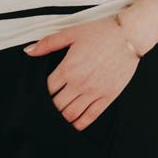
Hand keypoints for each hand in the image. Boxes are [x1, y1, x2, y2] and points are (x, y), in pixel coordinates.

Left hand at [24, 17, 139, 131]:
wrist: (128, 35)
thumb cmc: (101, 32)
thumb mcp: (71, 33)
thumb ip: (48, 43)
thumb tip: (29, 51)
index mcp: (68, 68)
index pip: (47, 89)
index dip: (40, 94)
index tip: (37, 96)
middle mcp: (80, 83)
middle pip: (57, 105)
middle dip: (49, 109)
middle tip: (45, 110)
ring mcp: (94, 92)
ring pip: (71, 114)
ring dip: (62, 119)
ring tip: (57, 118)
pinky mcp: (108, 96)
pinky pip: (91, 116)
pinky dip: (80, 124)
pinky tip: (75, 125)